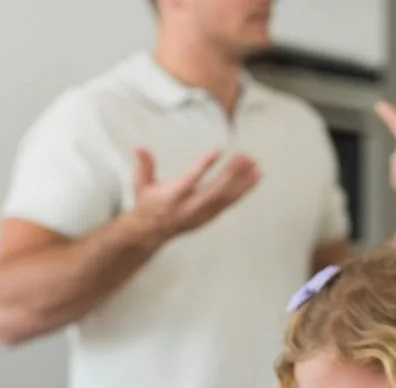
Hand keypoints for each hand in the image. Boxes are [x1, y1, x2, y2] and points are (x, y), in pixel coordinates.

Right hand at [130, 148, 260, 243]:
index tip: (218, 151)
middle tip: (245, 157)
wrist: (150, 233)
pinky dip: (244, 190)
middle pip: (215, 191)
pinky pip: (230, 203)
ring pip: (226, 198)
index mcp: (172, 197)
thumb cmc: (147, 203)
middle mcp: (190, 207)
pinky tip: (256, 177)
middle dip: (232, 175)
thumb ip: (143, 166)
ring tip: (256, 165)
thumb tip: (138, 147)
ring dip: (243, 181)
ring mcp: (203, 214)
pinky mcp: (211, 216)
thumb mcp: (140, 185)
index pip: (190, 180)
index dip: (204, 166)